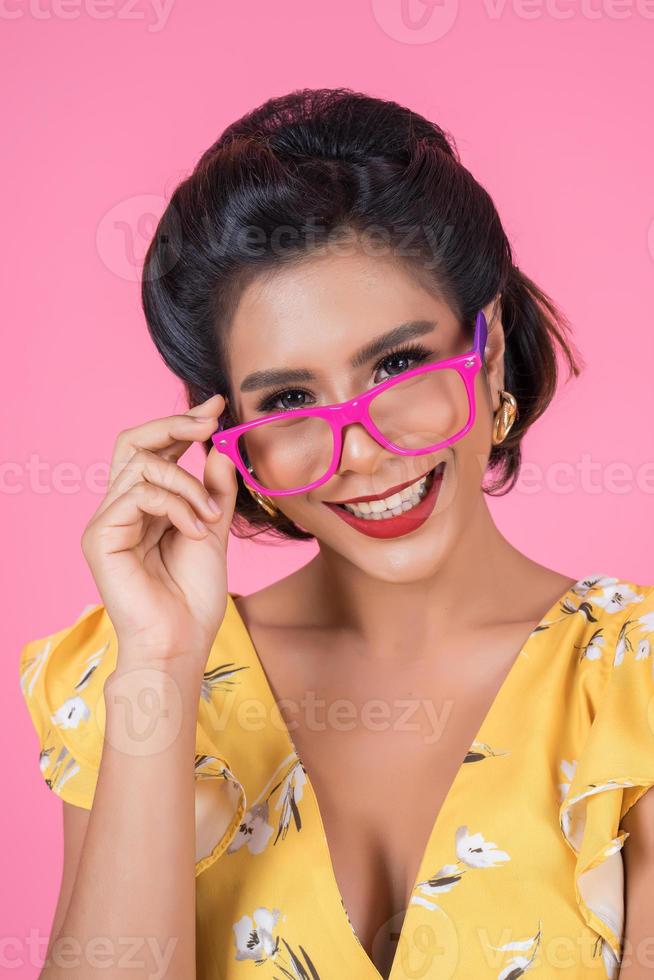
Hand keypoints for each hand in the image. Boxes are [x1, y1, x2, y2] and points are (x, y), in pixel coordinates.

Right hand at [81, 393, 235, 670]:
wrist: (181, 642)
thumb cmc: (193, 596)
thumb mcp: (213, 531)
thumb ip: (214, 491)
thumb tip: (219, 449)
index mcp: (145, 505)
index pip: (154, 448)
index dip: (183, 422)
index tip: (217, 406)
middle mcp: (120, 507)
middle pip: (134, 441)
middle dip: (175, 424)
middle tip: (211, 424)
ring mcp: (107, 521)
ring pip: (142, 465)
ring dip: (188, 485)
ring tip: (210, 519)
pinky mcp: (100, 536)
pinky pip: (139, 494)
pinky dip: (176, 505)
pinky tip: (195, 531)